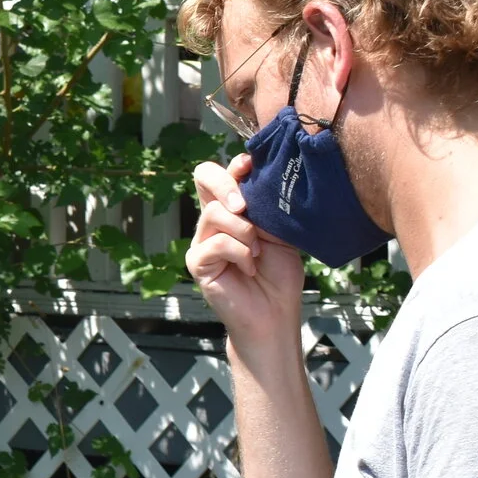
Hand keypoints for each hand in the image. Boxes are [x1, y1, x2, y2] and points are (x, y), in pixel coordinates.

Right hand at [186, 155, 304, 362]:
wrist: (274, 313)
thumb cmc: (279, 275)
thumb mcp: (280, 231)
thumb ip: (266, 206)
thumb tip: (260, 178)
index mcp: (233, 208)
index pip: (221, 172)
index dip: (235, 164)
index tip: (253, 166)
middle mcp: (214, 219)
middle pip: (204, 177)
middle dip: (227, 184)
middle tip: (246, 206)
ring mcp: (202, 240)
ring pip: (215, 213)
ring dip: (245, 231)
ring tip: (259, 252)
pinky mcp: (197, 261)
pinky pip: (217, 243)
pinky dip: (241, 254)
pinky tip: (250, 269)